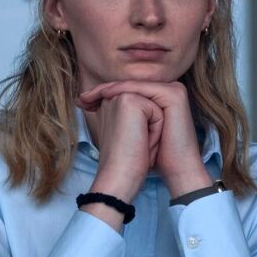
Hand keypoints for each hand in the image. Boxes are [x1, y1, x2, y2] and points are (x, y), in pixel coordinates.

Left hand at [79, 81, 212, 197]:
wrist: (175, 170)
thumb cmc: (153, 156)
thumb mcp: (132, 132)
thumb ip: (121, 115)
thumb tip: (94, 107)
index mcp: (161, 98)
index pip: (129, 90)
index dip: (104, 95)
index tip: (81, 102)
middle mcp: (169, 90)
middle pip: (130, 86)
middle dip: (102, 91)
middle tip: (80, 98)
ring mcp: (174, 90)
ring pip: (134, 86)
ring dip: (109, 90)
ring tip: (88, 97)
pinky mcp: (175, 94)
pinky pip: (143, 89)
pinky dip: (123, 90)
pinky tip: (105, 95)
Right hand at [79, 91, 162, 207]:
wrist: (119, 178)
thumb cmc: (126, 163)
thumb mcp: (131, 135)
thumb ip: (135, 118)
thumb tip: (149, 114)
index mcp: (110, 106)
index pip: (144, 112)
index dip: (145, 133)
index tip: (127, 148)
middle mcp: (111, 99)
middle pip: (151, 109)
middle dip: (149, 130)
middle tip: (131, 148)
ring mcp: (118, 97)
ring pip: (155, 110)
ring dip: (153, 132)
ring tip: (137, 147)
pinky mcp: (128, 101)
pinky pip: (158, 113)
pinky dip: (155, 133)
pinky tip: (141, 145)